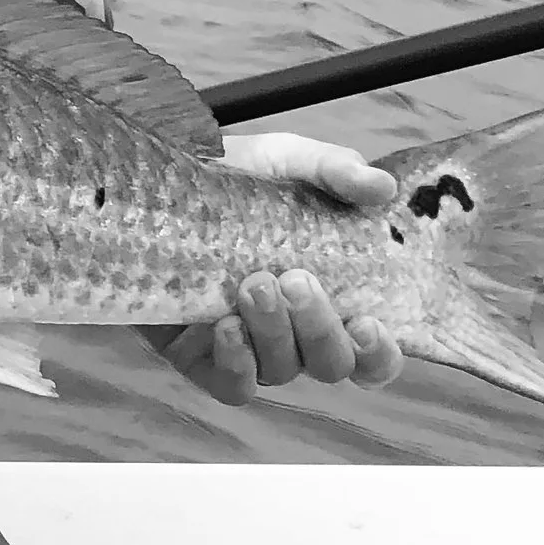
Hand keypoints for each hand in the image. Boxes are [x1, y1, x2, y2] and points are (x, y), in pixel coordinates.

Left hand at [157, 132, 405, 406]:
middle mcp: (298, 334)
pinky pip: (231, 384)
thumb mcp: (290, 160)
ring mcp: (252, 349)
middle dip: (320, 328)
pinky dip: (236, 362)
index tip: (368, 323)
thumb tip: (382, 187)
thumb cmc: (241, 179)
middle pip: (331, 365)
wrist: (161, 184)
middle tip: (296, 279)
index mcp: (335, 297)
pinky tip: (226, 325)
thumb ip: (337, 170)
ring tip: (253, 283)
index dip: (380, 353)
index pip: (373, 354)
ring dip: (274, 333)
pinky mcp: (201, 358)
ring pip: (281, 371)